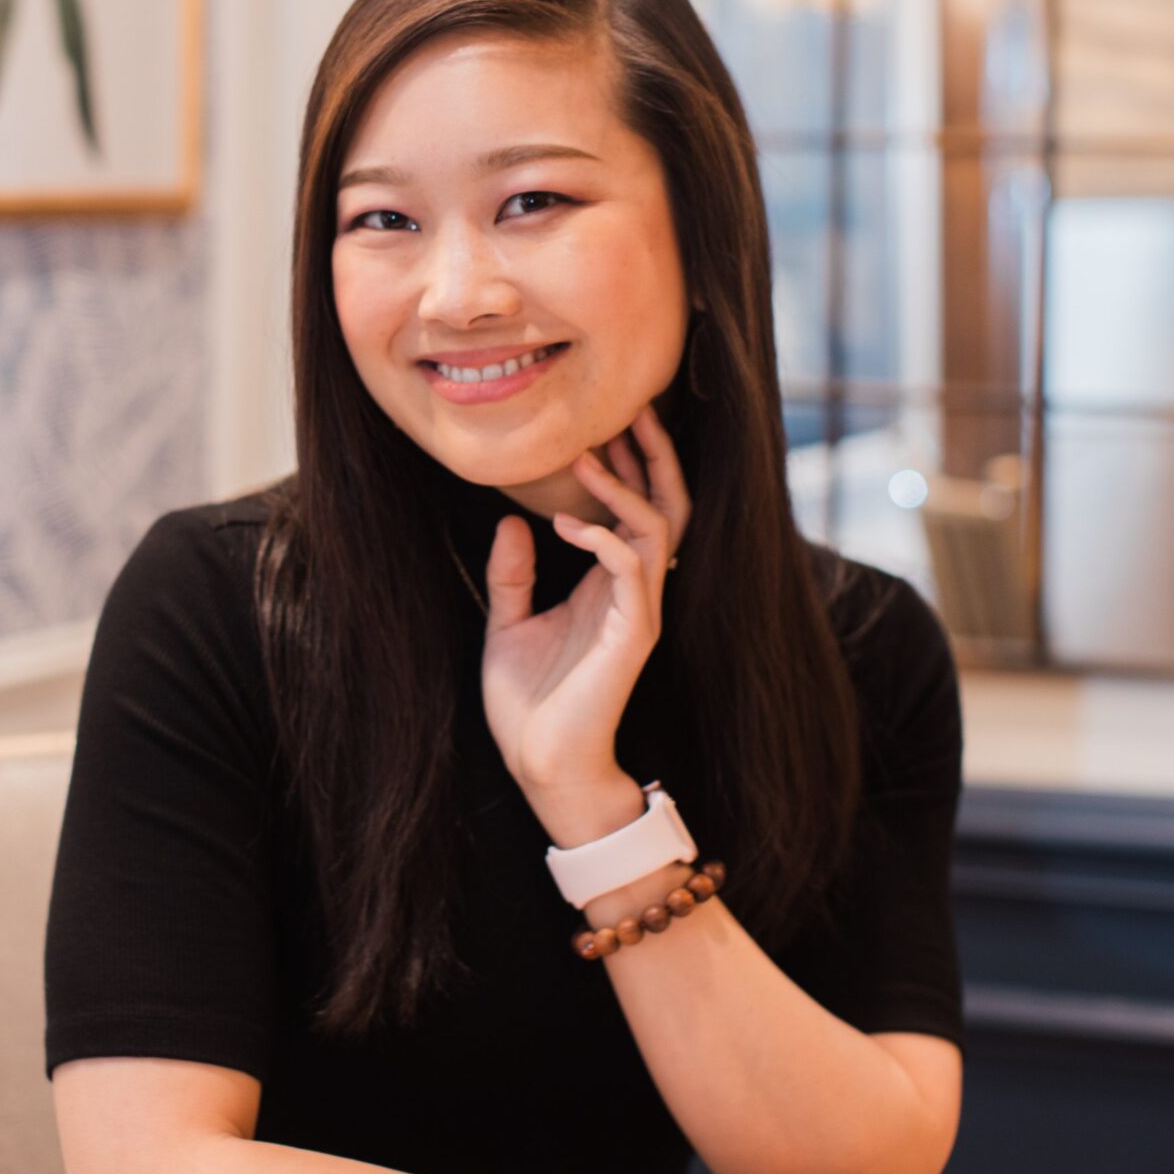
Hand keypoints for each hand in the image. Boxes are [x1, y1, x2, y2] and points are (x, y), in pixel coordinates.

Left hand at [479, 400, 691, 814]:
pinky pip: (633, 571)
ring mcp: (639, 611)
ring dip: (622, 488)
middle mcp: (632, 591)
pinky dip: (603, 539)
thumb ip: (513, 573)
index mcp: (607, 585)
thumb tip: (513, 521)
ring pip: (656, 529)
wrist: (539, 765)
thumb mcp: (507, 623)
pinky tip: (566, 525)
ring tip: (585, 457)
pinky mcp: (635, 635)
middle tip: (632, 409)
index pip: (634, 509)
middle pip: (666, 506)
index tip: (605, 422)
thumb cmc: (527, 705)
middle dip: (653, 457)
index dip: (628, 465)